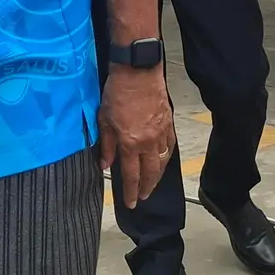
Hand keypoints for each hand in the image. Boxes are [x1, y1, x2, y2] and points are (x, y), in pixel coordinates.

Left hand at [97, 64, 174, 208]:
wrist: (138, 71)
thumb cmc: (118, 92)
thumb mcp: (104, 120)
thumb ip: (106, 145)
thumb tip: (105, 164)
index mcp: (130, 143)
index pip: (131, 175)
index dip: (130, 192)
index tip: (130, 203)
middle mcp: (148, 142)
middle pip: (150, 173)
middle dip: (146, 188)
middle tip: (142, 197)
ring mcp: (161, 133)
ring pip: (163, 162)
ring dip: (157, 176)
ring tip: (152, 183)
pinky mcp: (168, 123)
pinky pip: (170, 146)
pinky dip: (166, 157)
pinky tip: (163, 160)